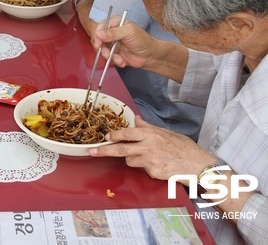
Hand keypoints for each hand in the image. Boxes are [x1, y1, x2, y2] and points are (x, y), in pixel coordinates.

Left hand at [89, 116, 214, 180]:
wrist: (198, 165)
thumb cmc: (183, 147)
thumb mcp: (166, 132)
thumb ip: (148, 127)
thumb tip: (136, 118)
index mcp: (151, 134)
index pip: (127, 133)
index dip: (114, 135)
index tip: (105, 137)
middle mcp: (148, 146)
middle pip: (121, 149)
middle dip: (104, 150)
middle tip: (92, 152)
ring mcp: (150, 161)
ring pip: (130, 160)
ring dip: (132, 159)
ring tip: (149, 157)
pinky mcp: (153, 172)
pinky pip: (142, 170)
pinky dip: (146, 168)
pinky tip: (158, 165)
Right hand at [91, 19, 159, 69]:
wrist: (150, 56)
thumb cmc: (143, 40)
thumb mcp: (129, 33)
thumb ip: (113, 33)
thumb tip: (99, 34)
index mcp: (114, 22)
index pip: (100, 27)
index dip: (97, 36)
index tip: (99, 44)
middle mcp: (111, 32)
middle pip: (97, 39)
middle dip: (102, 49)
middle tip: (107, 54)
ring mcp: (111, 43)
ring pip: (101, 50)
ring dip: (109, 57)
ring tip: (120, 59)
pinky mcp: (112, 53)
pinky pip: (106, 57)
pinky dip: (114, 61)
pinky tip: (122, 61)